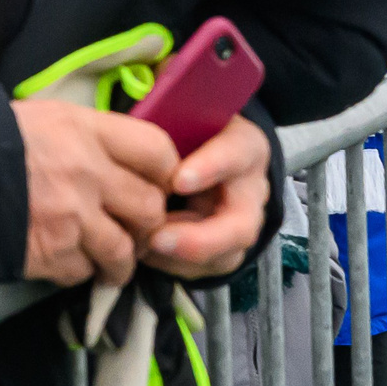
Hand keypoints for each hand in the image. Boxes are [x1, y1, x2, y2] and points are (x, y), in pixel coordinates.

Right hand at [12, 101, 174, 287]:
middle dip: (146, 222)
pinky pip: (86, 272)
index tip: (156, 183)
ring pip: (126, 250)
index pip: (158, 151)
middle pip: (150, 207)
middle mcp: (88, 174)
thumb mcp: (45, 118)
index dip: (165, 172)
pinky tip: (69, 261)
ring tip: (111, 261)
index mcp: (86, 131)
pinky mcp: (52, 254)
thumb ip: (89, 135)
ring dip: (121, 259)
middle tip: (134, 226)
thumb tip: (123, 155)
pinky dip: (82, 272)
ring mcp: (72, 218)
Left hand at [148, 115, 271, 278]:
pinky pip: (207, 268)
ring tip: (144, 248)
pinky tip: (146, 254)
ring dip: (183, 258)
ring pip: (226, 254)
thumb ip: (165, 125)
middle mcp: (251, 189)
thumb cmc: (183, 131)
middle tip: (157, 238)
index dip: (210, 169)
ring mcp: (243, 223)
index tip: (178, 180)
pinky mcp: (227, 248)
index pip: (235, 155)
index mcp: (243, 146)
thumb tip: (135, 136)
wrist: (197, 152)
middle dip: (199, 238)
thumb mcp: (179, 117)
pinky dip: (175, 266)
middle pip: (240, 225)